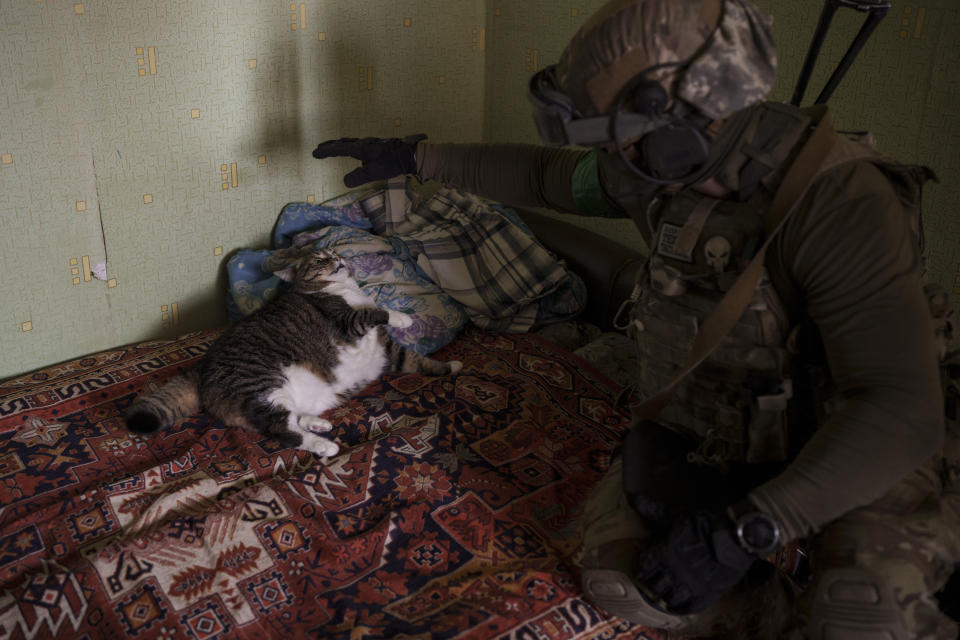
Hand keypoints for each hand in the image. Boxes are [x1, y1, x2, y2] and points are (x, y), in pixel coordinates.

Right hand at [312, 134, 426, 187]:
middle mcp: (364, 143)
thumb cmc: (393, 163)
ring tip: (333, 148)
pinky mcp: (378, 146)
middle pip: (343, 143)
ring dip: (340, 145)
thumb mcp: (374, 172)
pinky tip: (356, 152)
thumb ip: (358, 177)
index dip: (326, 151)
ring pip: (351, 142)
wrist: (411, 154)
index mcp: (360, 148)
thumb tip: (344, 182)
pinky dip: (350, 146)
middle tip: (319, 148)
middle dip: (330, 146)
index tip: (314, 153)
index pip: (338, 149)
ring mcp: (371, 143)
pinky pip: (359, 144)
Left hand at [634, 509, 755, 614]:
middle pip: (654, 585)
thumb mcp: (676, 516)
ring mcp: (690, 586)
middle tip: (652, 581)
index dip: (642, 567)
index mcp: (664, 553)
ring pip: (670, 599)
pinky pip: (689, 608)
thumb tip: (632, 498)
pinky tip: (679, 604)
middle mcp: (674, 573)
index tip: (642, 567)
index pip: (644, 566)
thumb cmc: (703, 525)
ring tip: (664, 593)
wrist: (734, 537)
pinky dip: (682, 608)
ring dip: (665, 596)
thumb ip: (653, 511)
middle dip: (651, 583)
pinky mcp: (706, 594)